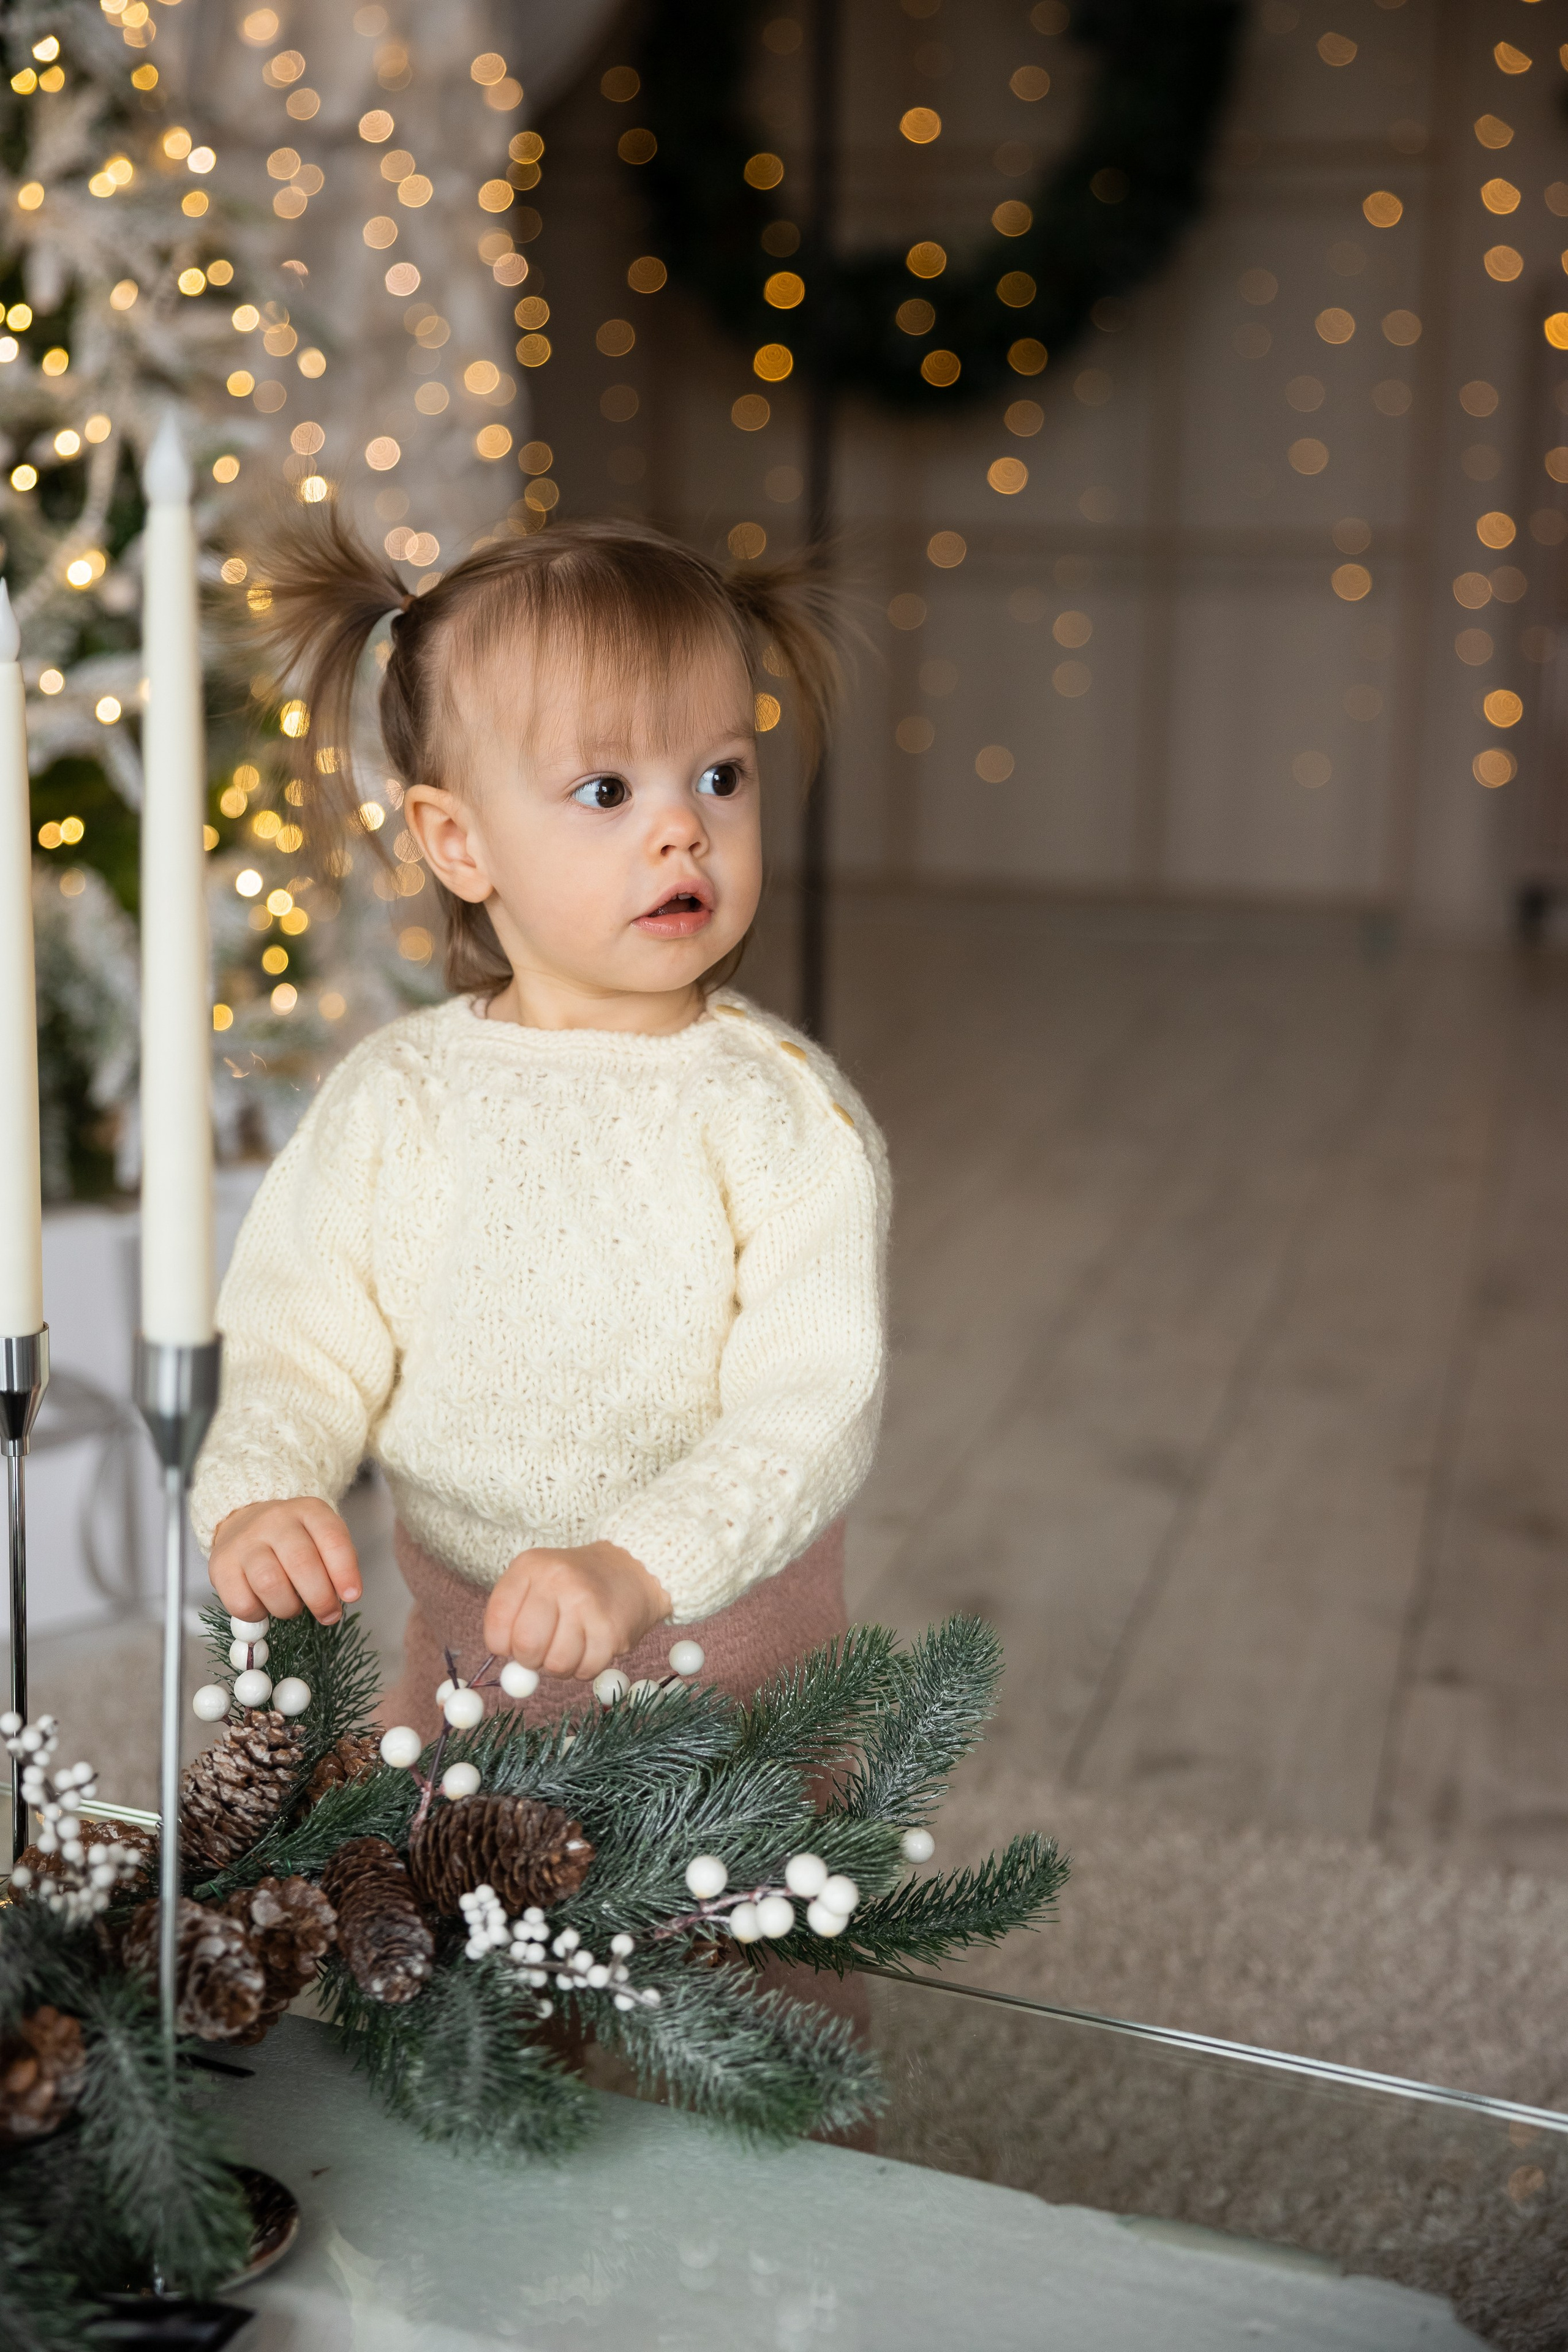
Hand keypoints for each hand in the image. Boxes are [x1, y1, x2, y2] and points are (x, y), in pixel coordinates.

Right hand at [209, 1497, 361, 1626]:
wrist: (245, 1520)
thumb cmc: (293, 1539)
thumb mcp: (321, 1537)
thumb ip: (337, 1563)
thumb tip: (345, 1596)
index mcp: (308, 1510)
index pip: (332, 1539)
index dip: (345, 1572)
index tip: (352, 1596)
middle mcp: (275, 1520)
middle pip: (301, 1563)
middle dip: (320, 1598)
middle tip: (328, 1615)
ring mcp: (245, 1541)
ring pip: (269, 1583)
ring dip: (288, 1608)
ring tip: (292, 1608)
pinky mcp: (221, 1565)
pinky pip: (241, 1602)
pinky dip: (258, 1615)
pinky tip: (265, 1607)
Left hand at [482, 1542, 670, 1681]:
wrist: (631, 1569)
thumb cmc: (573, 1582)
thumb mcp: (535, 1581)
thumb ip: (512, 1618)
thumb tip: (508, 1668)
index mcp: (531, 1567)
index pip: (497, 1622)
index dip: (500, 1644)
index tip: (512, 1643)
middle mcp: (558, 1581)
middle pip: (526, 1646)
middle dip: (529, 1660)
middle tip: (541, 1650)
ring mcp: (587, 1604)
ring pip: (556, 1664)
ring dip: (559, 1666)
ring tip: (568, 1646)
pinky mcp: (611, 1630)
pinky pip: (585, 1670)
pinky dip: (584, 1668)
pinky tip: (589, 1647)